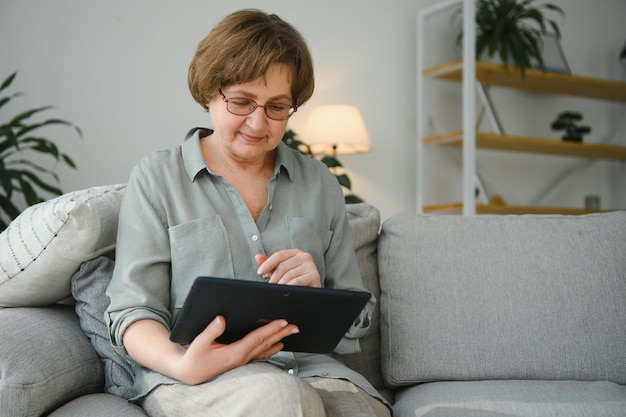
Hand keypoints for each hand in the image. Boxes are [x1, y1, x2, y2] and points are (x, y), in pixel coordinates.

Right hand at [178, 315, 298, 384]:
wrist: (190, 373)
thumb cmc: (194, 357)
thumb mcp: (199, 343)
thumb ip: (211, 331)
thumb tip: (221, 318)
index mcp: (234, 353)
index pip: (257, 338)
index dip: (271, 329)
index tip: (283, 321)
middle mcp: (242, 358)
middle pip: (266, 343)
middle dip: (281, 333)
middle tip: (295, 326)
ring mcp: (243, 361)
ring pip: (265, 348)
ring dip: (279, 340)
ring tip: (290, 333)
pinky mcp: (241, 361)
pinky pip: (260, 354)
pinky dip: (271, 348)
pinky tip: (278, 345)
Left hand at [255, 249, 320, 286]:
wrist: (311, 293)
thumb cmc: (295, 281)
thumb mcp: (281, 272)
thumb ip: (270, 264)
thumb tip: (258, 257)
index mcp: (296, 253)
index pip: (279, 255)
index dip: (267, 263)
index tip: (259, 272)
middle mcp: (305, 256)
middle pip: (283, 266)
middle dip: (274, 278)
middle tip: (270, 286)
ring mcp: (311, 265)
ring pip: (289, 275)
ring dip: (280, 284)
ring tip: (277, 290)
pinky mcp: (314, 276)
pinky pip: (297, 281)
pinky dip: (289, 287)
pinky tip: (285, 291)